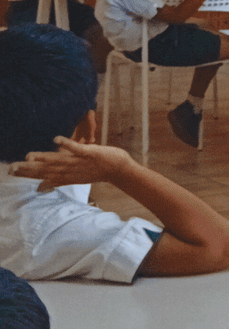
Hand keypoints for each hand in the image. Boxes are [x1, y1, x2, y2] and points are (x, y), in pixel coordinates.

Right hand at [12, 137, 130, 191]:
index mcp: (65, 176)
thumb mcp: (73, 179)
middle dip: (28, 169)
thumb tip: (39, 188)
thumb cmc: (94, 172)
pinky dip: (67, 144)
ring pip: (58, 161)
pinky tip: (55, 139)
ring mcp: (80, 162)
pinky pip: (77, 148)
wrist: (118, 170)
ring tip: (29, 156)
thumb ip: (55, 182)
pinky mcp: (90, 153)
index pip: (42, 175)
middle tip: (11, 167)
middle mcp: (70, 171)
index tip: (10, 171)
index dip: (26, 174)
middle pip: (46, 170)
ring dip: (44, 158)